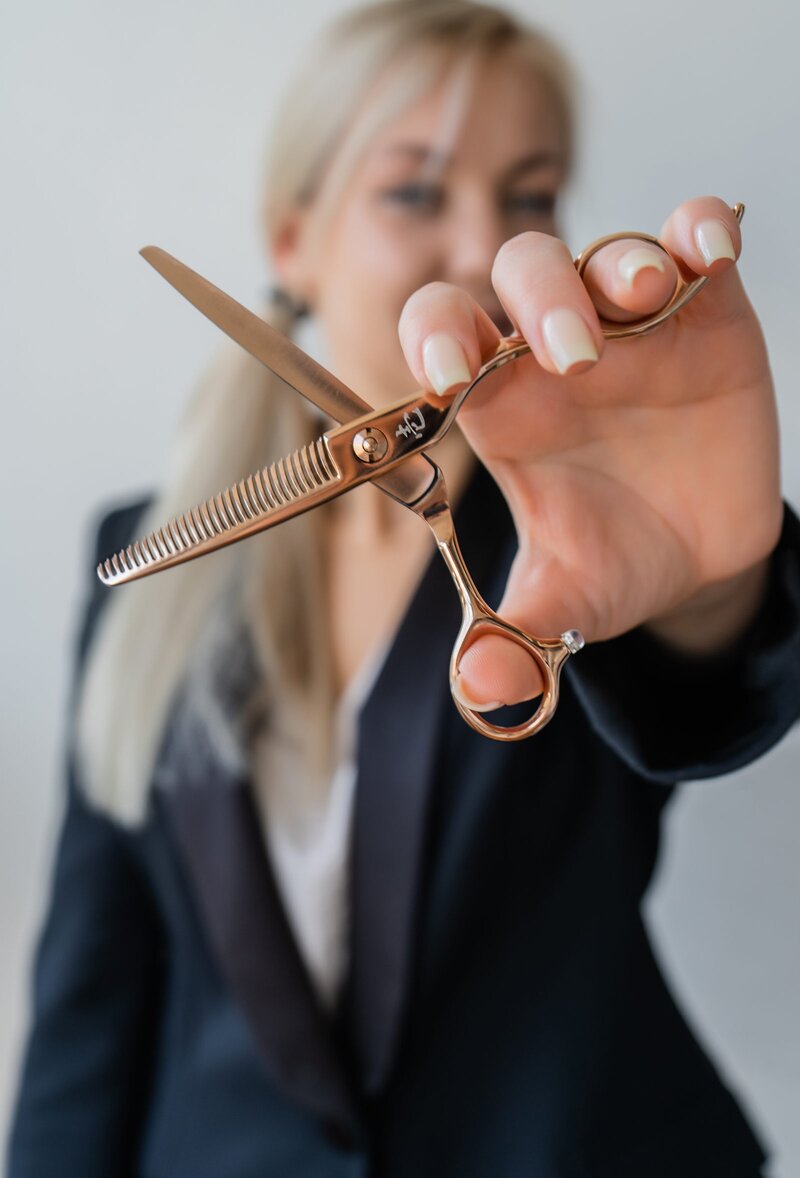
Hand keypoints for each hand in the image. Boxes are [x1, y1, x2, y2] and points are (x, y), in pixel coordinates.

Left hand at [398, 197, 782, 708]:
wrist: (699, 554)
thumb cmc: (616, 559)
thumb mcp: (567, 602)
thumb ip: (517, 636)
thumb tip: (481, 691)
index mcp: (501, 404)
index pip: (445, 335)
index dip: (435, 338)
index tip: (446, 375)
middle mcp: (555, 351)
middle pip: (522, 272)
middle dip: (539, 296)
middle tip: (569, 354)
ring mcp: (632, 325)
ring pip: (606, 252)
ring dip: (619, 264)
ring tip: (642, 304)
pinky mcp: (706, 313)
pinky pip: (693, 241)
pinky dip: (700, 229)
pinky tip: (710, 251)